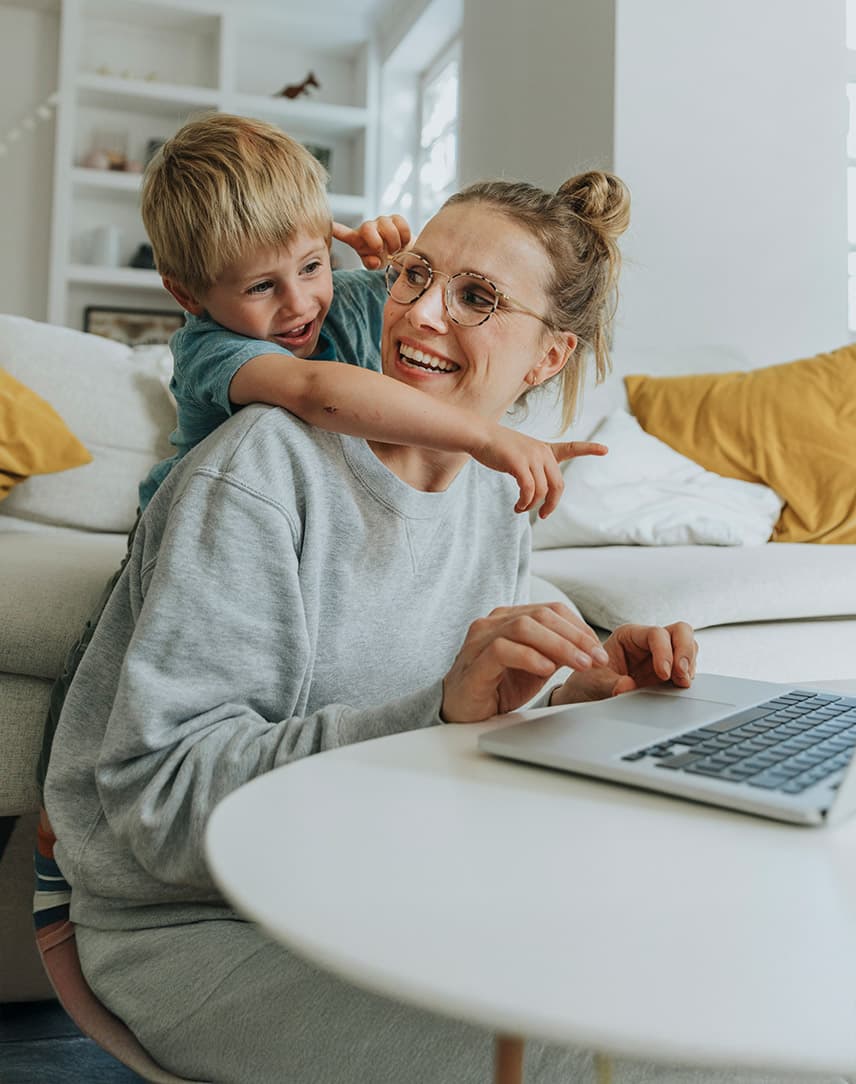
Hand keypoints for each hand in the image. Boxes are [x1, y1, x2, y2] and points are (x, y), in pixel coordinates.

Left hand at [331, 215, 411, 269]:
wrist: (403, 255)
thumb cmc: (384, 259)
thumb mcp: (375, 264)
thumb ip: (371, 264)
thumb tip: (374, 260)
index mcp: (358, 240)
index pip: (343, 233)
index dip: (336, 229)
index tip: (329, 226)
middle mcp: (368, 228)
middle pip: (367, 227)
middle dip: (376, 241)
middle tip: (384, 252)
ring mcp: (382, 221)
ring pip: (387, 225)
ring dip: (394, 242)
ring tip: (395, 250)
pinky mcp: (396, 218)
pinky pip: (400, 224)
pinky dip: (404, 237)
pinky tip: (403, 243)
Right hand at [441, 603, 610, 722]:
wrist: (462, 710)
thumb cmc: (497, 685)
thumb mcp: (536, 666)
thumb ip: (556, 651)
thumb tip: (589, 648)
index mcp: (509, 618)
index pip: (551, 610)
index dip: (579, 627)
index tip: (598, 649)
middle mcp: (494, 622)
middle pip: (541, 615)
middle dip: (575, 636)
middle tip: (597, 658)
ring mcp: (481, 640)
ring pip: (524, 627)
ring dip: (559, 645)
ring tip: (580, 664)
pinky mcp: (474, 662)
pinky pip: (502, 650)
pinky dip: (530, 657)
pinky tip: (547, 669)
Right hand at [473, 424, 607, 516]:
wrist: (479, 435)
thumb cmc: (497, 448)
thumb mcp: (520, 455)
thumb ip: (532, 470)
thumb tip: (535, 496)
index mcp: (544, 449)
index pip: (571, 448)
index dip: (589, 449)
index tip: (606, 449)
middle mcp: (542, 452)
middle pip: (557, 485)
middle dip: (551, 504)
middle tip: (543, 515)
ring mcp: (531, 457)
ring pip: (542, 491)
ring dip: (532, 505)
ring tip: (520, 508)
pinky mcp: (519, 463)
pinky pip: (528, 490)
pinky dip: (525, 502)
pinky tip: (517, 506)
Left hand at [551, 621, 698, 705]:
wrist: (587, 697)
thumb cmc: (588, 683)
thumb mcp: (594, 684)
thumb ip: (610, 685)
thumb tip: (627, 687)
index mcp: (628, 636)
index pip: (656, 633)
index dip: (664, 651)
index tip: (663, 674)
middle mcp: (647, 642)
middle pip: (680, 632)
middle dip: (685, 651)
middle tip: (682, 675)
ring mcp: (661, 656)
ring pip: (689, 646)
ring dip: (690, 664)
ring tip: (682, 683)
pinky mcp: (668, 672)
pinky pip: (687, 666)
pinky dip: (688, 675)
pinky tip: (681, 687)